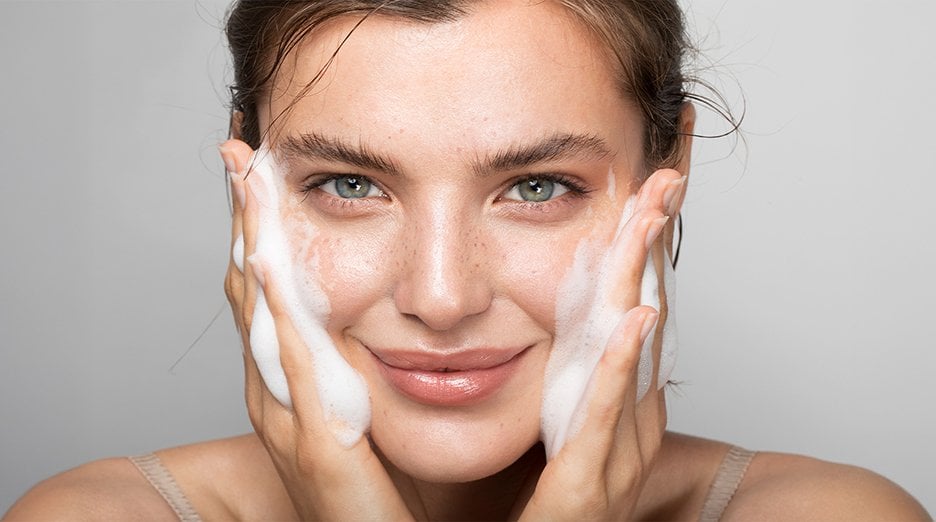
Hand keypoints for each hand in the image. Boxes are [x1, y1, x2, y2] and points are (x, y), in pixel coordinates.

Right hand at [221, 139, 420, 520]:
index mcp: (291, 378)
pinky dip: (277, 307)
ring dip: (250, 241)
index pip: (269, 287)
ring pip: (261, 310)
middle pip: (251, 286)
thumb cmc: (376, 485)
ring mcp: (287, 411)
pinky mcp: (313, 439)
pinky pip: (292, 361)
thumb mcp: (365, 408)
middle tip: (238, 150)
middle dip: (243, 217)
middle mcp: (276, 388)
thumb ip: (362, 363)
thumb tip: (385, 316)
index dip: (258, 226)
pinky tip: (268, 260)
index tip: (259, 167)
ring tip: (245, 178)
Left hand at [516, 169, 682, 519]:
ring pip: (630, 350)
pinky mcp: (587, 485)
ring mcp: (614, 450)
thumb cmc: (549, 504)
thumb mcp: (558, 424)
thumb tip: (552, 320)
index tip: (649, 181)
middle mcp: (626, 418)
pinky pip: (602, 417)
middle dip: (653, 241)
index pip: (633, 307)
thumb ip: (566, 374)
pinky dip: (620, 365)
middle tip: (666, 170)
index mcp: (614, 399)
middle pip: (644, 312)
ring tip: (654, 213)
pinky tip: (640, 317)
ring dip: (643, 277)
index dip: (642, 246)